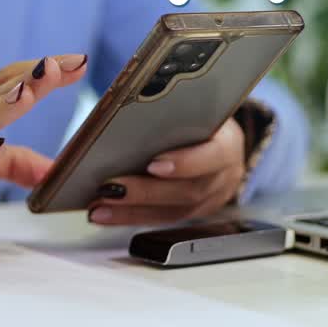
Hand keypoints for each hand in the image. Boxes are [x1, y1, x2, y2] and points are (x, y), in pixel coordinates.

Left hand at [87, 117, 246, 225]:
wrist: (220, 140)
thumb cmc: (200, 117)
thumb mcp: (195, 106)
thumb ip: (171, 110)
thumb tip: (126, 109)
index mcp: (228, 143)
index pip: (213, 156)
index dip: (185, 163)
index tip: (153, 164)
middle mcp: (224, 176)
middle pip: (188, 191)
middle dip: (146, 192)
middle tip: (110, 189)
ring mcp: (211, 199)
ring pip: (173, 212)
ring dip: (131, 211)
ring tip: (98, 208)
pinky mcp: (192, 213)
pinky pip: (162, 219)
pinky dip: (130, 217)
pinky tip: (104, 214)